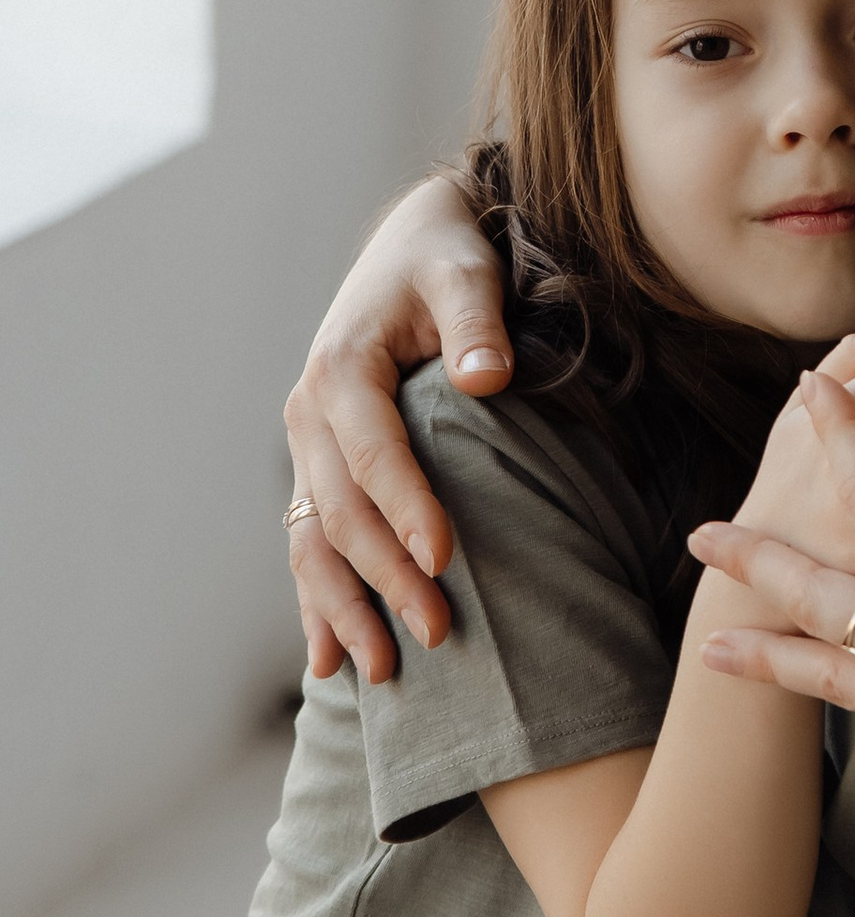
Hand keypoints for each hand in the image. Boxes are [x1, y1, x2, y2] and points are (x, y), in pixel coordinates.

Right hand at [285, 176, 507, 685]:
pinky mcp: (319, 466)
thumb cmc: (446, 258)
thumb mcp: (466, 272)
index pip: (374, 454)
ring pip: (313, 541)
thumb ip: (477, 321)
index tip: (444, 560)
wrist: (412, 246)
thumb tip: (485, 377)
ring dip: (344, 607)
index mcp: (341, 369)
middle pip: (341, 512)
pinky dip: (317, 600)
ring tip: (381, 669)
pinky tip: (330, 658)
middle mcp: (310, 413)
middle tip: (436, 633)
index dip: (406, 509)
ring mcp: (308, 446)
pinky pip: (309, 542)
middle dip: (384, 578)